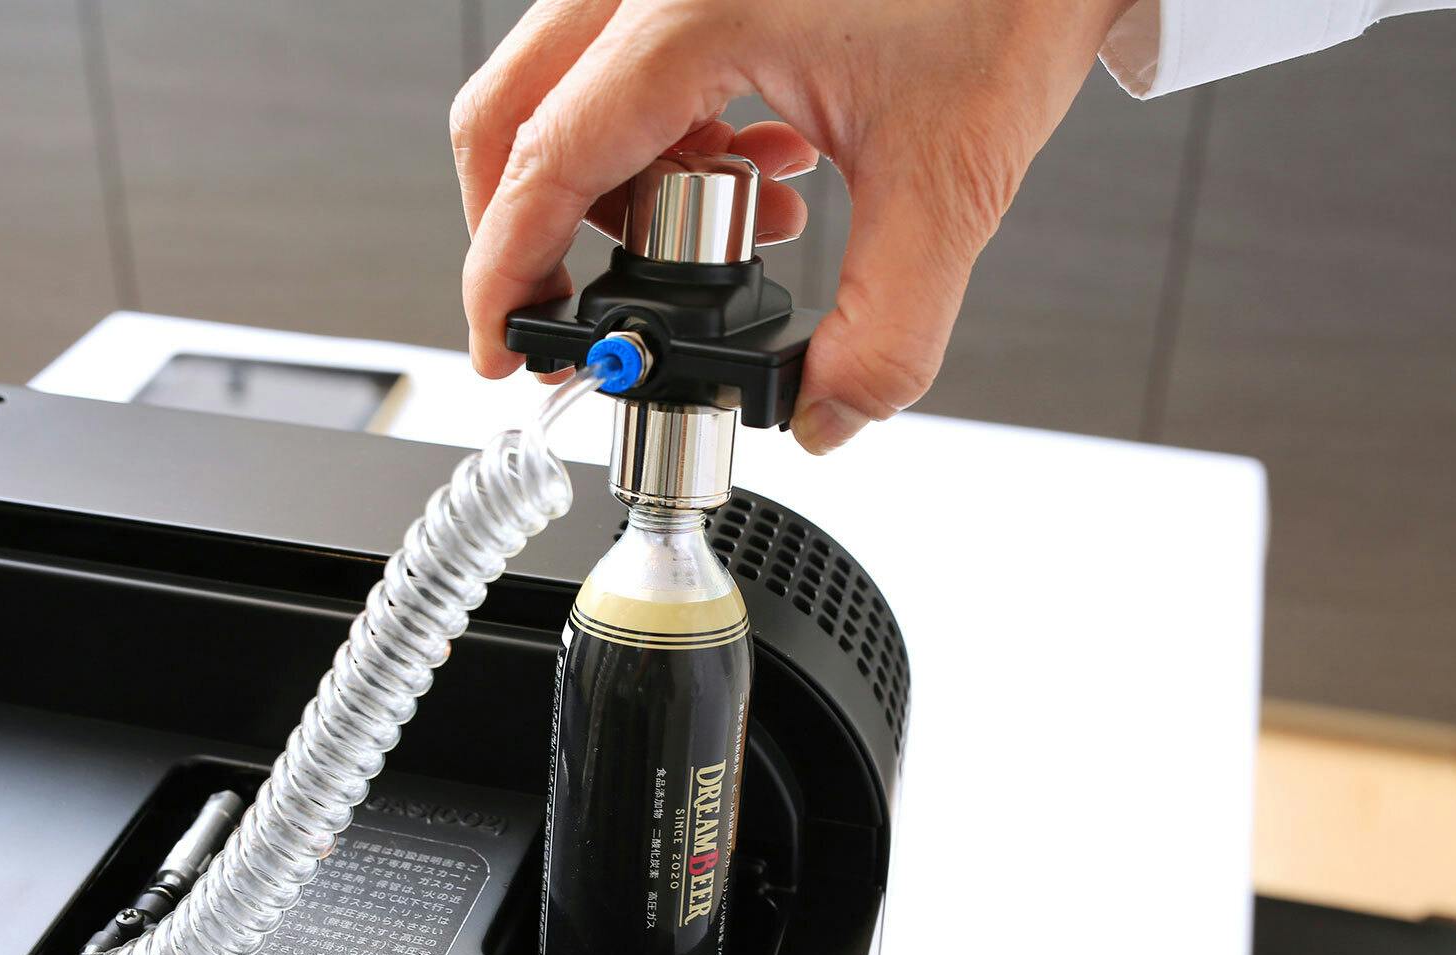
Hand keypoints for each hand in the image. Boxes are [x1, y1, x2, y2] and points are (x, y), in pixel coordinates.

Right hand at [451, 0, 1133, 451]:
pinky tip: (761, 170)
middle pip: (512, 114)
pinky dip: (663, 139)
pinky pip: (625, 64)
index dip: (507, 271)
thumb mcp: (951, 178)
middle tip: (569, 310)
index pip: (546, 160)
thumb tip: (826, 413)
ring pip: (564, 89)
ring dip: (618, 186)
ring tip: (735, 233)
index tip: (505, 346)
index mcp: (691, 11)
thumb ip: (886, 327)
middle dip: (531, 230)